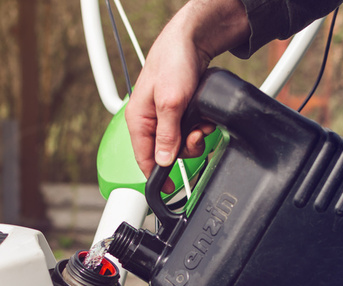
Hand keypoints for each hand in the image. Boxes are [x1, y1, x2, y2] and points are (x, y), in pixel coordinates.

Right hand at [125, 0, 249, 191]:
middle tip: (196, 137)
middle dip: (185, 149)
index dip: (157, 177)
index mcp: (138, 121)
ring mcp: (165, 117)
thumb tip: (163, 161)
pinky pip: (189, 130)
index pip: (143, 159)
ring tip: (201, 123)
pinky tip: (204, 117)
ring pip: (181, 143)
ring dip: (195, 137)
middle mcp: (150, 122)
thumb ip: (167, 134)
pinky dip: (200, 127)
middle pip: (166, 154)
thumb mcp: (170, 103)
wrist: (191, 40)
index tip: (172, 189)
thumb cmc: (173, 63)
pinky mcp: (180, 111)